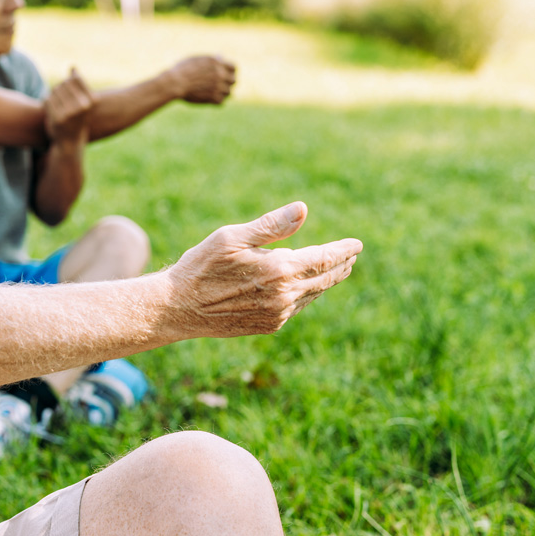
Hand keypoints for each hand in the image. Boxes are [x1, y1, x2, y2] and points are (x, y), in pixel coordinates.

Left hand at [44, 67, 94, 145]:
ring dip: (52, 96)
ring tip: (57, 106)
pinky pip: (47, 100)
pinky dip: (46, 103)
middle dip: (59, 89)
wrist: (70, 142)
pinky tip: (51, 111)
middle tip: (61, 100)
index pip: (75, 78)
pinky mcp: (59, 118)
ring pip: (54, 91)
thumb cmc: (76, 117)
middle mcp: (84, 106)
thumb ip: (77, 83)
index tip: (69, 91)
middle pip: (63, 84)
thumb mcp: (81, 100)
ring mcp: (71, 113)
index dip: (69, 81)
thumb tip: (72, 66)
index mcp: (92, 100)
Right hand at [165, 202, 361, 336]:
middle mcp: (284, 296)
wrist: (178, 308)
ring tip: (333, 270)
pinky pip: (297, 308)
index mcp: (279, 270)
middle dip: (340, 266)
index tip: (357, 245)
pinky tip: (303, 288)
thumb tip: (303, 209)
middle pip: (325, 279)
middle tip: (351, 256)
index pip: (325, 259)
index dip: (343, 250)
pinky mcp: (268, 326)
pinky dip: (306, 295)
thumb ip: (271, 225)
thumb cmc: (201, 265)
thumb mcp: (232, 236)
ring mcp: (278, 314)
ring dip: (325, 281)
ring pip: (312, 295)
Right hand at [166, 55, 236, 103]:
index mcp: (217, 63)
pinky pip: (221, 102)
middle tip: (220, 85)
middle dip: (227, 83)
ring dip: (222, 93)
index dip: (230, 71)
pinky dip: (216, 101)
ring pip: (228, 92)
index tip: (225, 74)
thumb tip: (221, 57)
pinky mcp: (212, 98)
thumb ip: (211, 60)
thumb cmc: (182, 70)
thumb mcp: (197, 60)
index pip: (234, 67)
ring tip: (213, 93)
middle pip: (233, 81)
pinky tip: (209, 99)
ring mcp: (217, 87)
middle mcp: (220, 74)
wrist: (175, 83)